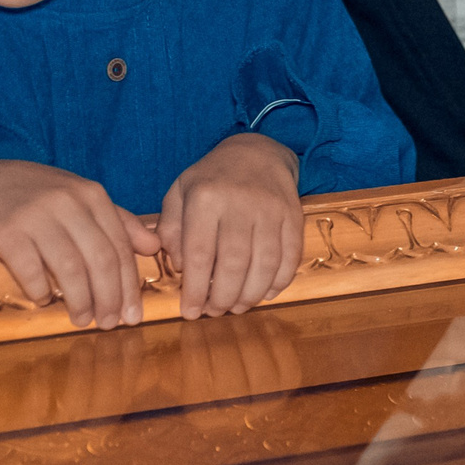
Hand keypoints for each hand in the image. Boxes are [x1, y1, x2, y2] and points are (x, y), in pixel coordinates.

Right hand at [0, 159, 160, 328]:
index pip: (120, 246)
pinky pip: (31, 270)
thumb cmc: (33, 196)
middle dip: (110, 298)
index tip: (134, 314)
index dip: (129, 285)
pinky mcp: (5, 230)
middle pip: (100, 259)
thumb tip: (153, 247)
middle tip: (110, 324)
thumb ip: (117, 220)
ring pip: (70, 268)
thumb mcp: (79, 198)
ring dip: (80, 301)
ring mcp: (36, 215)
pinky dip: (41, 291)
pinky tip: (44, 301)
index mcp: (91, 195)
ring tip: (81, 319)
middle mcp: (67, 202)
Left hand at [160, 133, 303, 318]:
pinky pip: (290, 256)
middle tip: (215, 312)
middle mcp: (240, 202)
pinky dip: (278, 282)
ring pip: (264, 264)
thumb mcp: (180, 193)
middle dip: (223, 297)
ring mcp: (271, 209)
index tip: (191, 312)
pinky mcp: (293, 215)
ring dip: (250, 295)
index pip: (198, 253)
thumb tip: (180, 266)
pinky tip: (264, 293)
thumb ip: (171, 229)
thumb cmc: (212, 178)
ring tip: (237, 307)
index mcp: (206, 197)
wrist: (257, 151)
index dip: (194, 289)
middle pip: (234, 263)